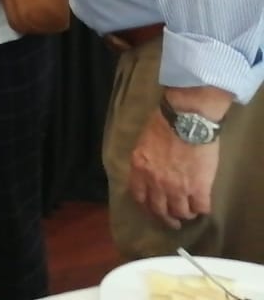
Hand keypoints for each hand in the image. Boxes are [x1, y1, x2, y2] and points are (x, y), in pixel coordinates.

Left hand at [128, 110, 219, 227]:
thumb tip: (151, 171)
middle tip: (173, 222)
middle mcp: (156, 182)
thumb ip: (146, 161)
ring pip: (181, 212)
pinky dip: (202, 209)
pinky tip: (203, 205)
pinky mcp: (199, 188)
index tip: (153, 210)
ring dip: (185, 214)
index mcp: (140, 169)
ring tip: (189, 212)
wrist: (186, 120)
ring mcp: (177, 187)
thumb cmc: (164, 124)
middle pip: (159, 209)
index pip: (139, 196)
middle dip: (166, 219)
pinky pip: (201, 207)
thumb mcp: (144, 143)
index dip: (147, 207)